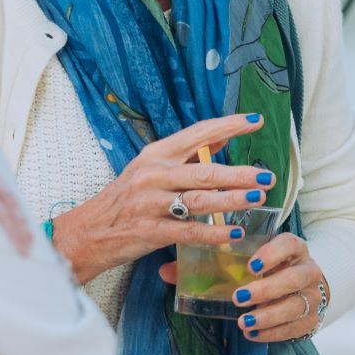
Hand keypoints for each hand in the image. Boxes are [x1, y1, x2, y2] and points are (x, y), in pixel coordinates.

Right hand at [52, 113, 275, 284]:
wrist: (87, 232)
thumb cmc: (123, 200)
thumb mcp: (149, 169)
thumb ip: (185, 156)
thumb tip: (220, 140)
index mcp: (155, 154)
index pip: (198, 134)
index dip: (229, 126)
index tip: (256, 121)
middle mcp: (153, 174)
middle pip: (205, 170)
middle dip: (240, 173)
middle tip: (267, 175)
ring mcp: (150, 203)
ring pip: (200, 200)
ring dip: (232, 200)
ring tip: (257, 198)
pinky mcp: (149, 231)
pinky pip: (188, 232)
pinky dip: (214, 233)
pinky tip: (235, 233)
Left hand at [157, 233, 327, 342]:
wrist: (301, 289)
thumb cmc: (263, 269)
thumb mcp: (242, 260)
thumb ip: (206, 262)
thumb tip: (164, 270)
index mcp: (292, 248)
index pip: (289, 244)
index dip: (272, 253)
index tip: (250, 265)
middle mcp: (308, 269)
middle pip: (294, 277)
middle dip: (266, 289)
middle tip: (238, 298)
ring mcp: (313, 295)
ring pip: (297, 305)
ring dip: (270, 315)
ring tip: (244, 323)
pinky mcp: (313, 319)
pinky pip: (296, 327)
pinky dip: (274, 332)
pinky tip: (253, 334)